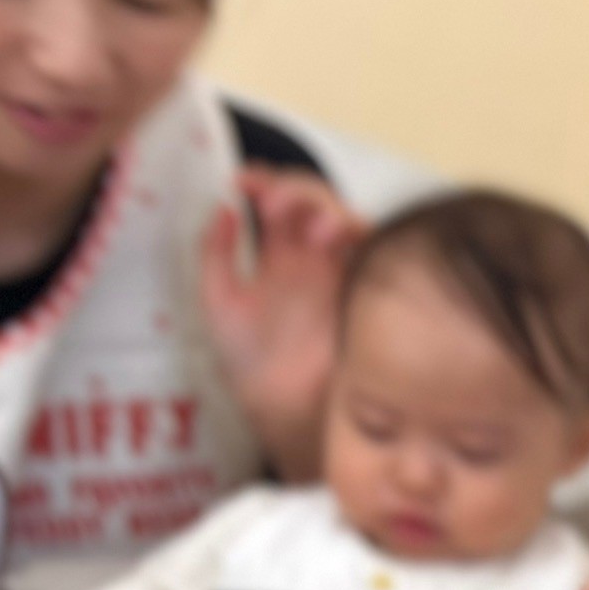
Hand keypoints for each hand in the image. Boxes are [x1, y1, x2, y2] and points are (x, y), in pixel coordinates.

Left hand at [199, 168, 364, 483]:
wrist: (282, 407)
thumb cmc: (251, 363)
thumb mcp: (217, 301)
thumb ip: (215, 255)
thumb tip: (225, 208)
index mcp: (280, 257)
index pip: (279, 203)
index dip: (263, 183)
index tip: (240, 184)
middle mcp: (313, 258)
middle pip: (315, 200)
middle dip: (294, 190)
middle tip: (272, 203)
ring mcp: (341, 272)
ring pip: (347, 217)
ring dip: (328, 209)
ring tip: (307, 223)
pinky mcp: (363, 289)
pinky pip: (373, 249)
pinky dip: (357, 232)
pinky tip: (333, 236)